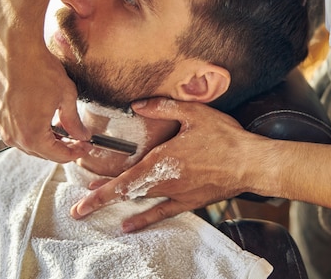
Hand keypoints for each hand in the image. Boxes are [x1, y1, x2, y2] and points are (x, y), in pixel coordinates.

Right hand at [0, 12, 91, 161]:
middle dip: (61, 147)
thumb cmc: (40, 69)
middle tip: (78, 139)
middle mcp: (12, 135)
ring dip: (46, 140)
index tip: (85, 146)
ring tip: (63, 128)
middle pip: (41, 153)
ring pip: (27, 143)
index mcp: (32, 134)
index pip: (57, 155)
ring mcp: (1, 125)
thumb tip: (82, 136)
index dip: (75, 153)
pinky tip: (44, 118)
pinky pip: (15, 130)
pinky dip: (31, 129)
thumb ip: (74, 122)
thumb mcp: (66, 97)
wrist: (15, 48)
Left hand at [70, 98, 263, 231]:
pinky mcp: (190, 201)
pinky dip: (144, 219)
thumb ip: (163, 107)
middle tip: (80, 208)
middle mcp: (164, 181)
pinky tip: (129, 225)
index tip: (81, 201)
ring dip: (118, 204)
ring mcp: (176, 194)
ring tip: (97, 205)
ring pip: (140, 201)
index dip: (100, 193)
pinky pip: (162, 213)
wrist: (250, 163)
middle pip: (126, 193)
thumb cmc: (224, 137)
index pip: (123, 179)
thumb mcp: (194, 113)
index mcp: (161, 160)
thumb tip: (137, 104)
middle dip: (101, 199)